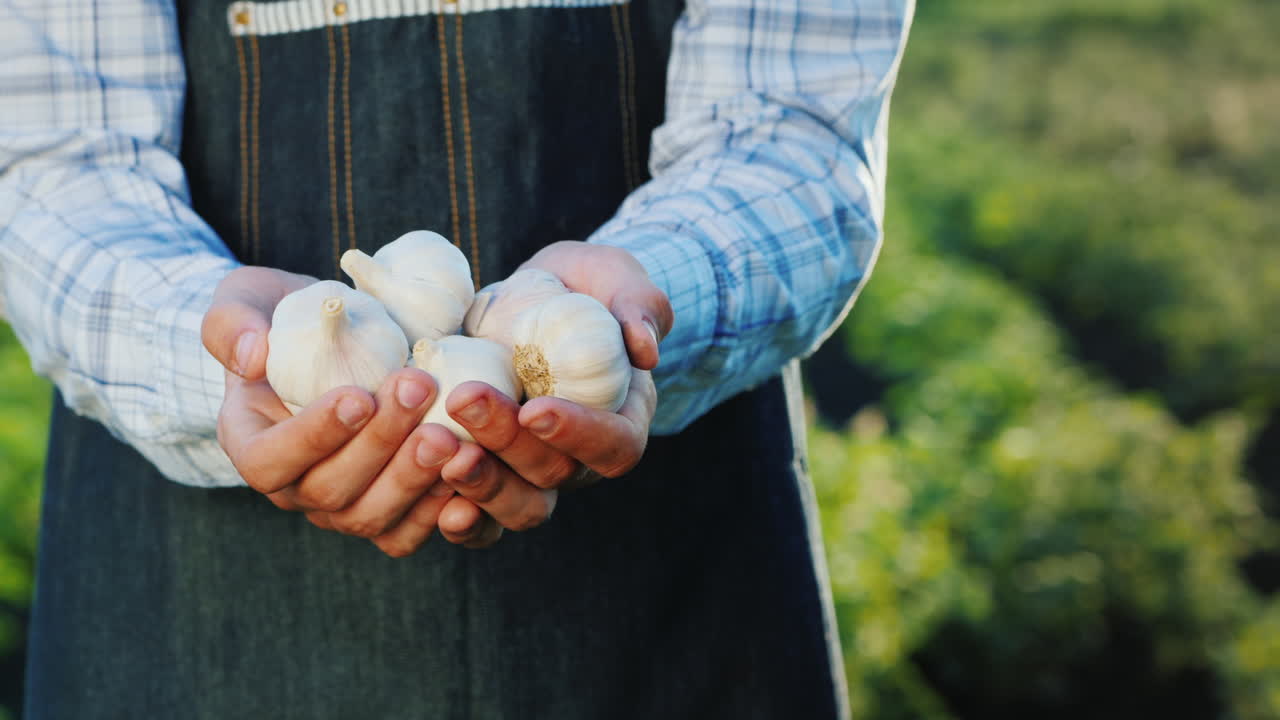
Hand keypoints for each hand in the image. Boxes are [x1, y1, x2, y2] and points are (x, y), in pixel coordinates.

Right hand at [200, 266, 498, 554]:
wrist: (337, 340)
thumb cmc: (285, 318)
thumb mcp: (246, 301)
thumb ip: (234, 323)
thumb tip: (252, 354)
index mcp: (250, 443)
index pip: (269, 462)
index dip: (313, 437)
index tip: (358, 396)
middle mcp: (293, 487)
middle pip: (330, 490)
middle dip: (380, 444)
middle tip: (420, 390)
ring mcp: (339, 507)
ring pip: (372, 516)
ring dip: (413, 477)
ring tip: (450, 432)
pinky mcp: (385, 512)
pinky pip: (407, 531)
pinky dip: (439, 510)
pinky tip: (468, 469)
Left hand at [435, 242, 670, 531]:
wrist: (541, 297)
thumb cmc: (590, 288)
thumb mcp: (619, 281)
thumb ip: (639, 306)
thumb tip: (645, 350)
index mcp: (622, 420)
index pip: (614, 447)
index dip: (577, 436)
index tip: (534, 410)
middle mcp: (581, 456)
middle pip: (553, 474)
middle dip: (506, 444)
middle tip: (464, 401)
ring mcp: (534, 470)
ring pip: (518, 504)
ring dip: (478, 483)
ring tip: (437, 448)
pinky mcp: (494, 470)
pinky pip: (483, 516)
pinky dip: (461, 519)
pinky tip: (430, 498)